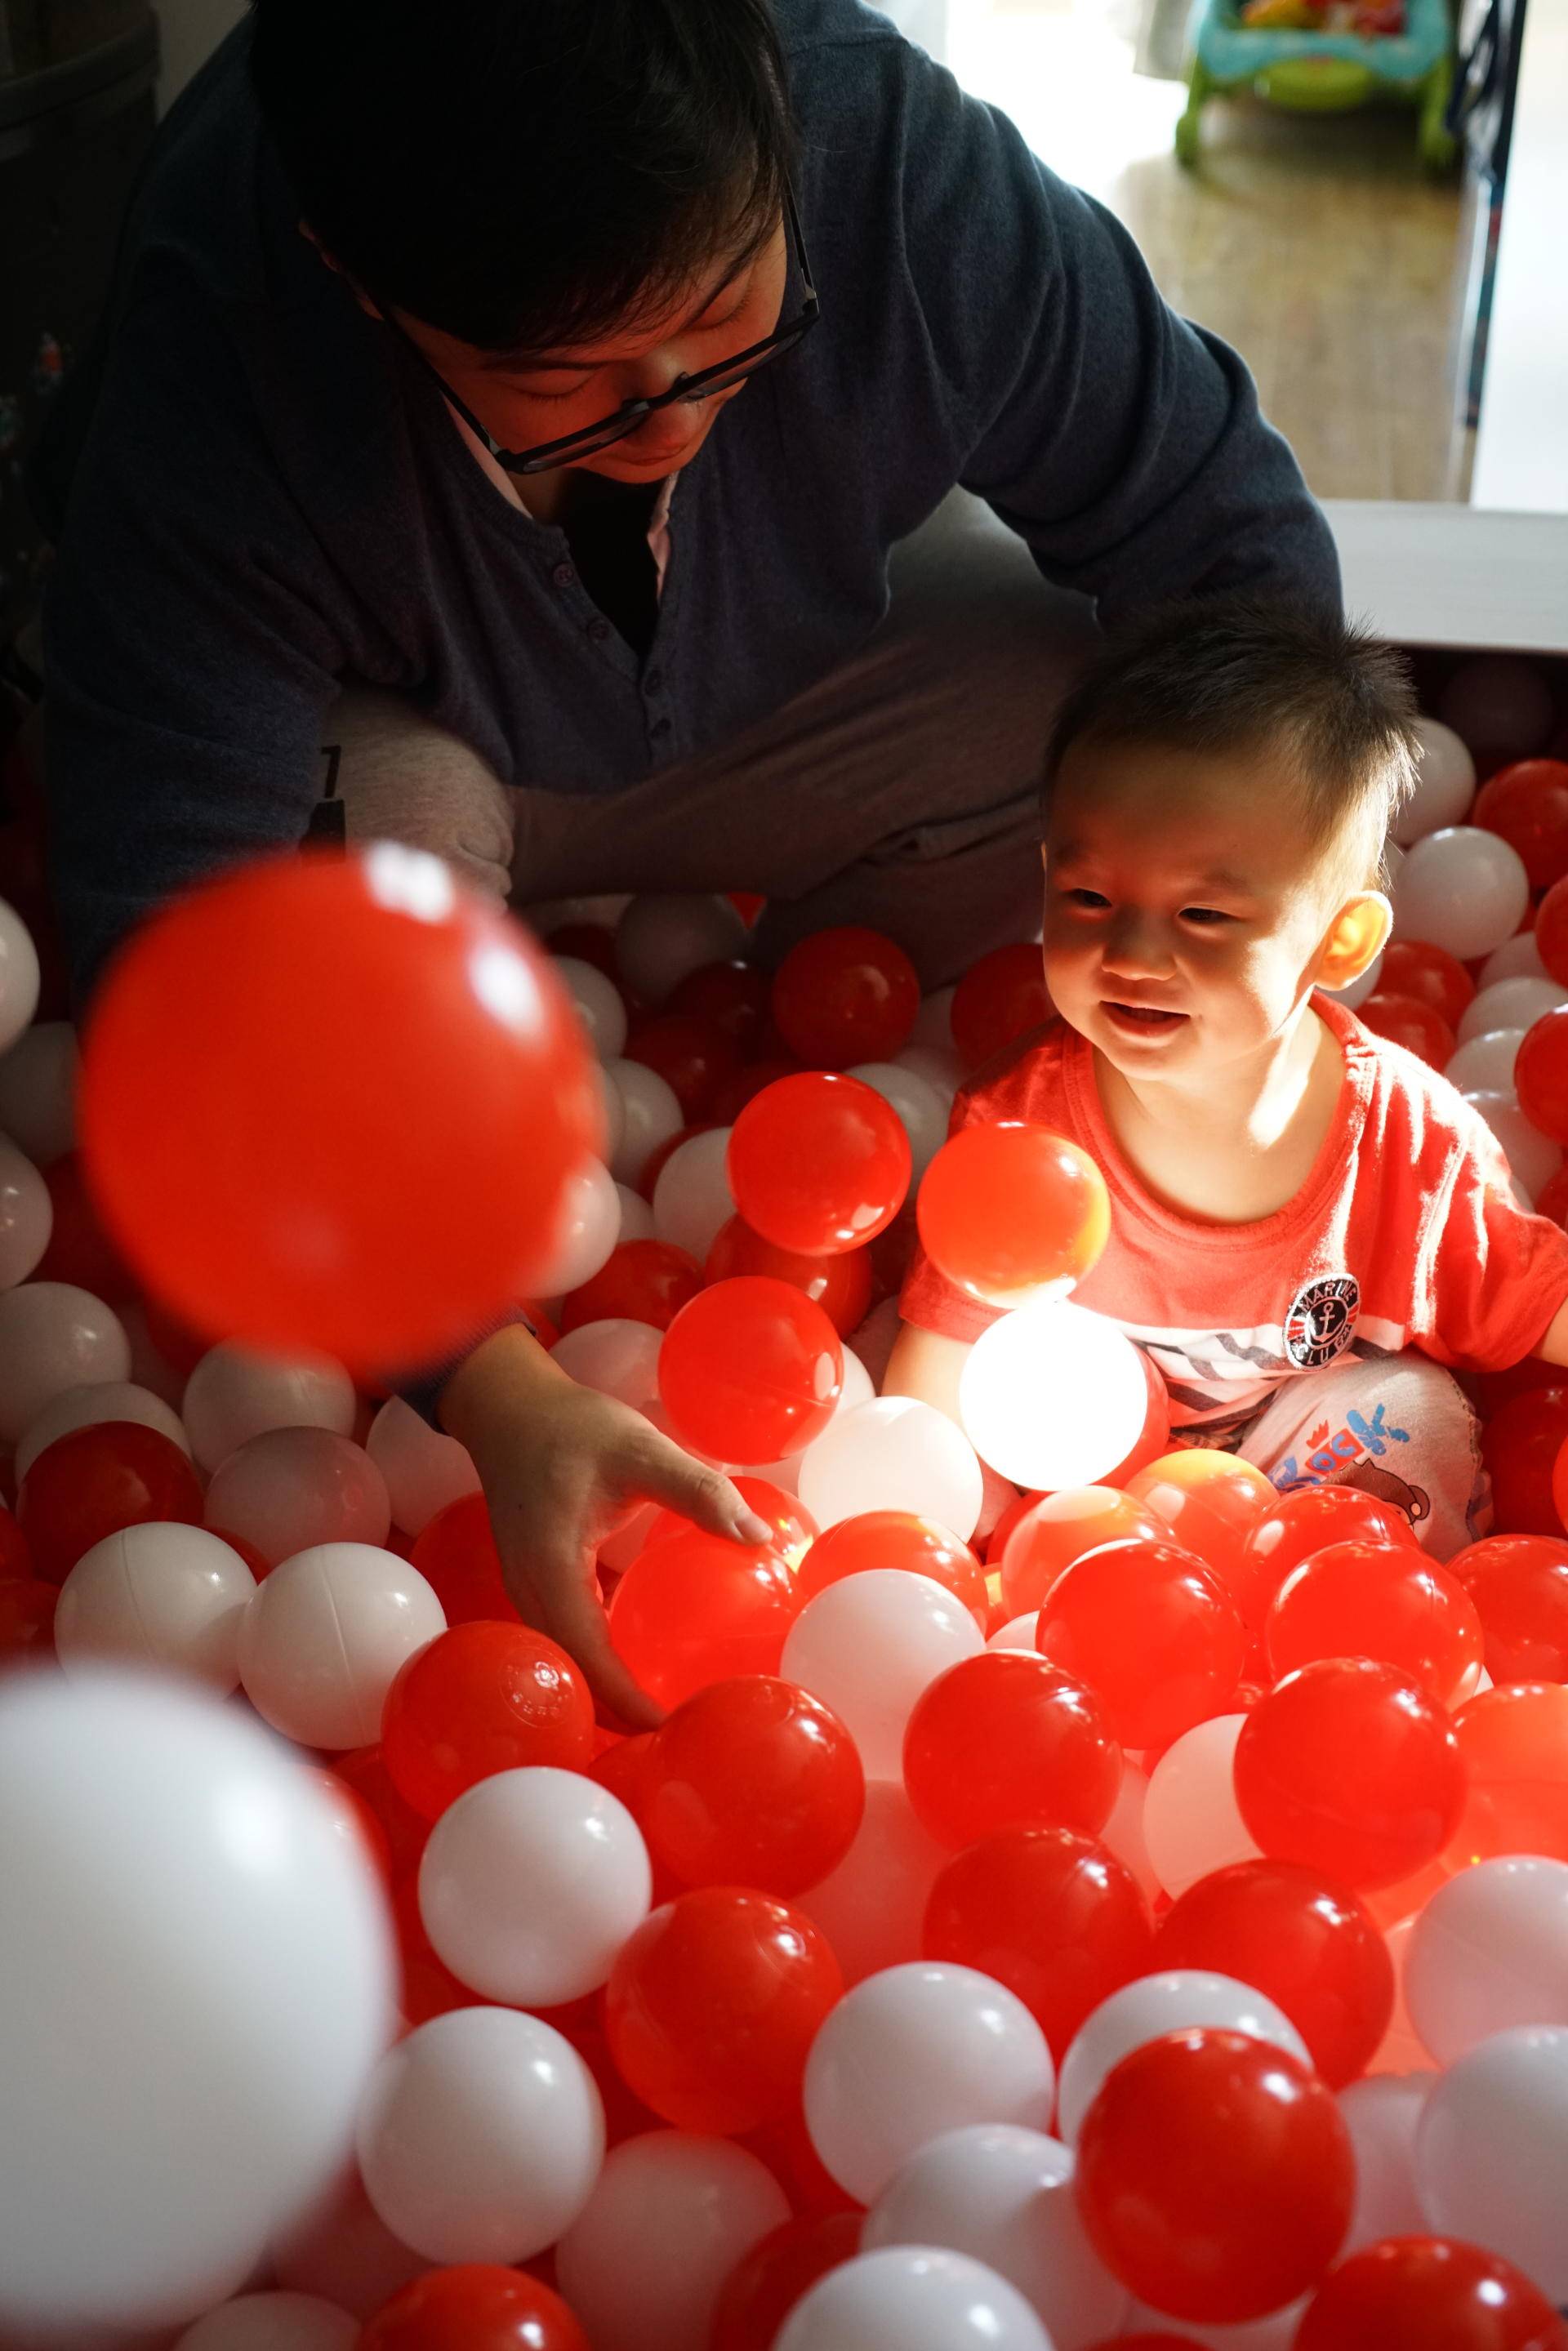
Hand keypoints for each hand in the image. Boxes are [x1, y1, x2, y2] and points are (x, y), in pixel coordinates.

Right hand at [440, 1329, 773, 1729]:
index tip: (681, 1732)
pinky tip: (650, 1664)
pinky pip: (573, 1640)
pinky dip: (607, 1663)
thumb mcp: (641, 1450)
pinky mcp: (540, 1584)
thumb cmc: (572, 1426)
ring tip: (674, 1715)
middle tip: (690, 1736)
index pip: (593, 1664)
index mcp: (550, 1575)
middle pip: (578, 1681)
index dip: (634, 1708)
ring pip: (572, 1666)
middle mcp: (532, 1597)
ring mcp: (530, 1594)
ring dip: (615, 1696)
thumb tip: (758, 1537)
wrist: (508, 1406)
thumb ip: (699, 1491)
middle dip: (626, 1720)